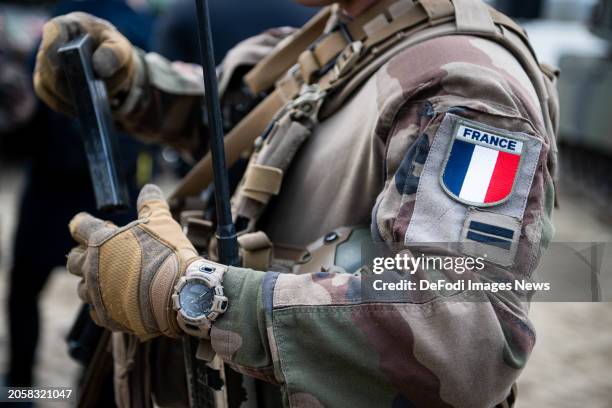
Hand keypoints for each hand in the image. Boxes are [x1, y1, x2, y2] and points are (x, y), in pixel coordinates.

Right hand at [34, 12, 135, 115]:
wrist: (111, 65)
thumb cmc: (112, 51)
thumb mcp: (121, 49)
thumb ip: (113, 55)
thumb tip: (98, 68)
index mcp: (68, 26)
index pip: (54, 32)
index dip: (54, 51)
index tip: (61, 70)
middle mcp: (50, 44)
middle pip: (50, 66)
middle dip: (70, 83)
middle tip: (89, 92)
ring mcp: (45, 64)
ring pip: (48, 85)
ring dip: (70, 97)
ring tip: (90, 102)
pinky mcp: (47, 83)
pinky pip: (50, 98)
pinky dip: (66, 106)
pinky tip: (81, 110)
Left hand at [67, 184, 199, 339]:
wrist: (181, 293)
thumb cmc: (169, 254)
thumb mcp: (162, 221)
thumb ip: (151, 203)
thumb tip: (149, 187)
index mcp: (101, 242)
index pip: (80, 226)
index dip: (83, 223)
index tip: (85, 222)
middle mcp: (92, 268)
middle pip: (73, 260)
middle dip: (84, 255)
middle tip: (101, 253)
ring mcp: (98, 294)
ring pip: (83, 288)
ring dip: (94, 282)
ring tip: (112, 279)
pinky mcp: (108, 316)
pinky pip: (97, 311)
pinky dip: (104, 304)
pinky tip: (118, 300)